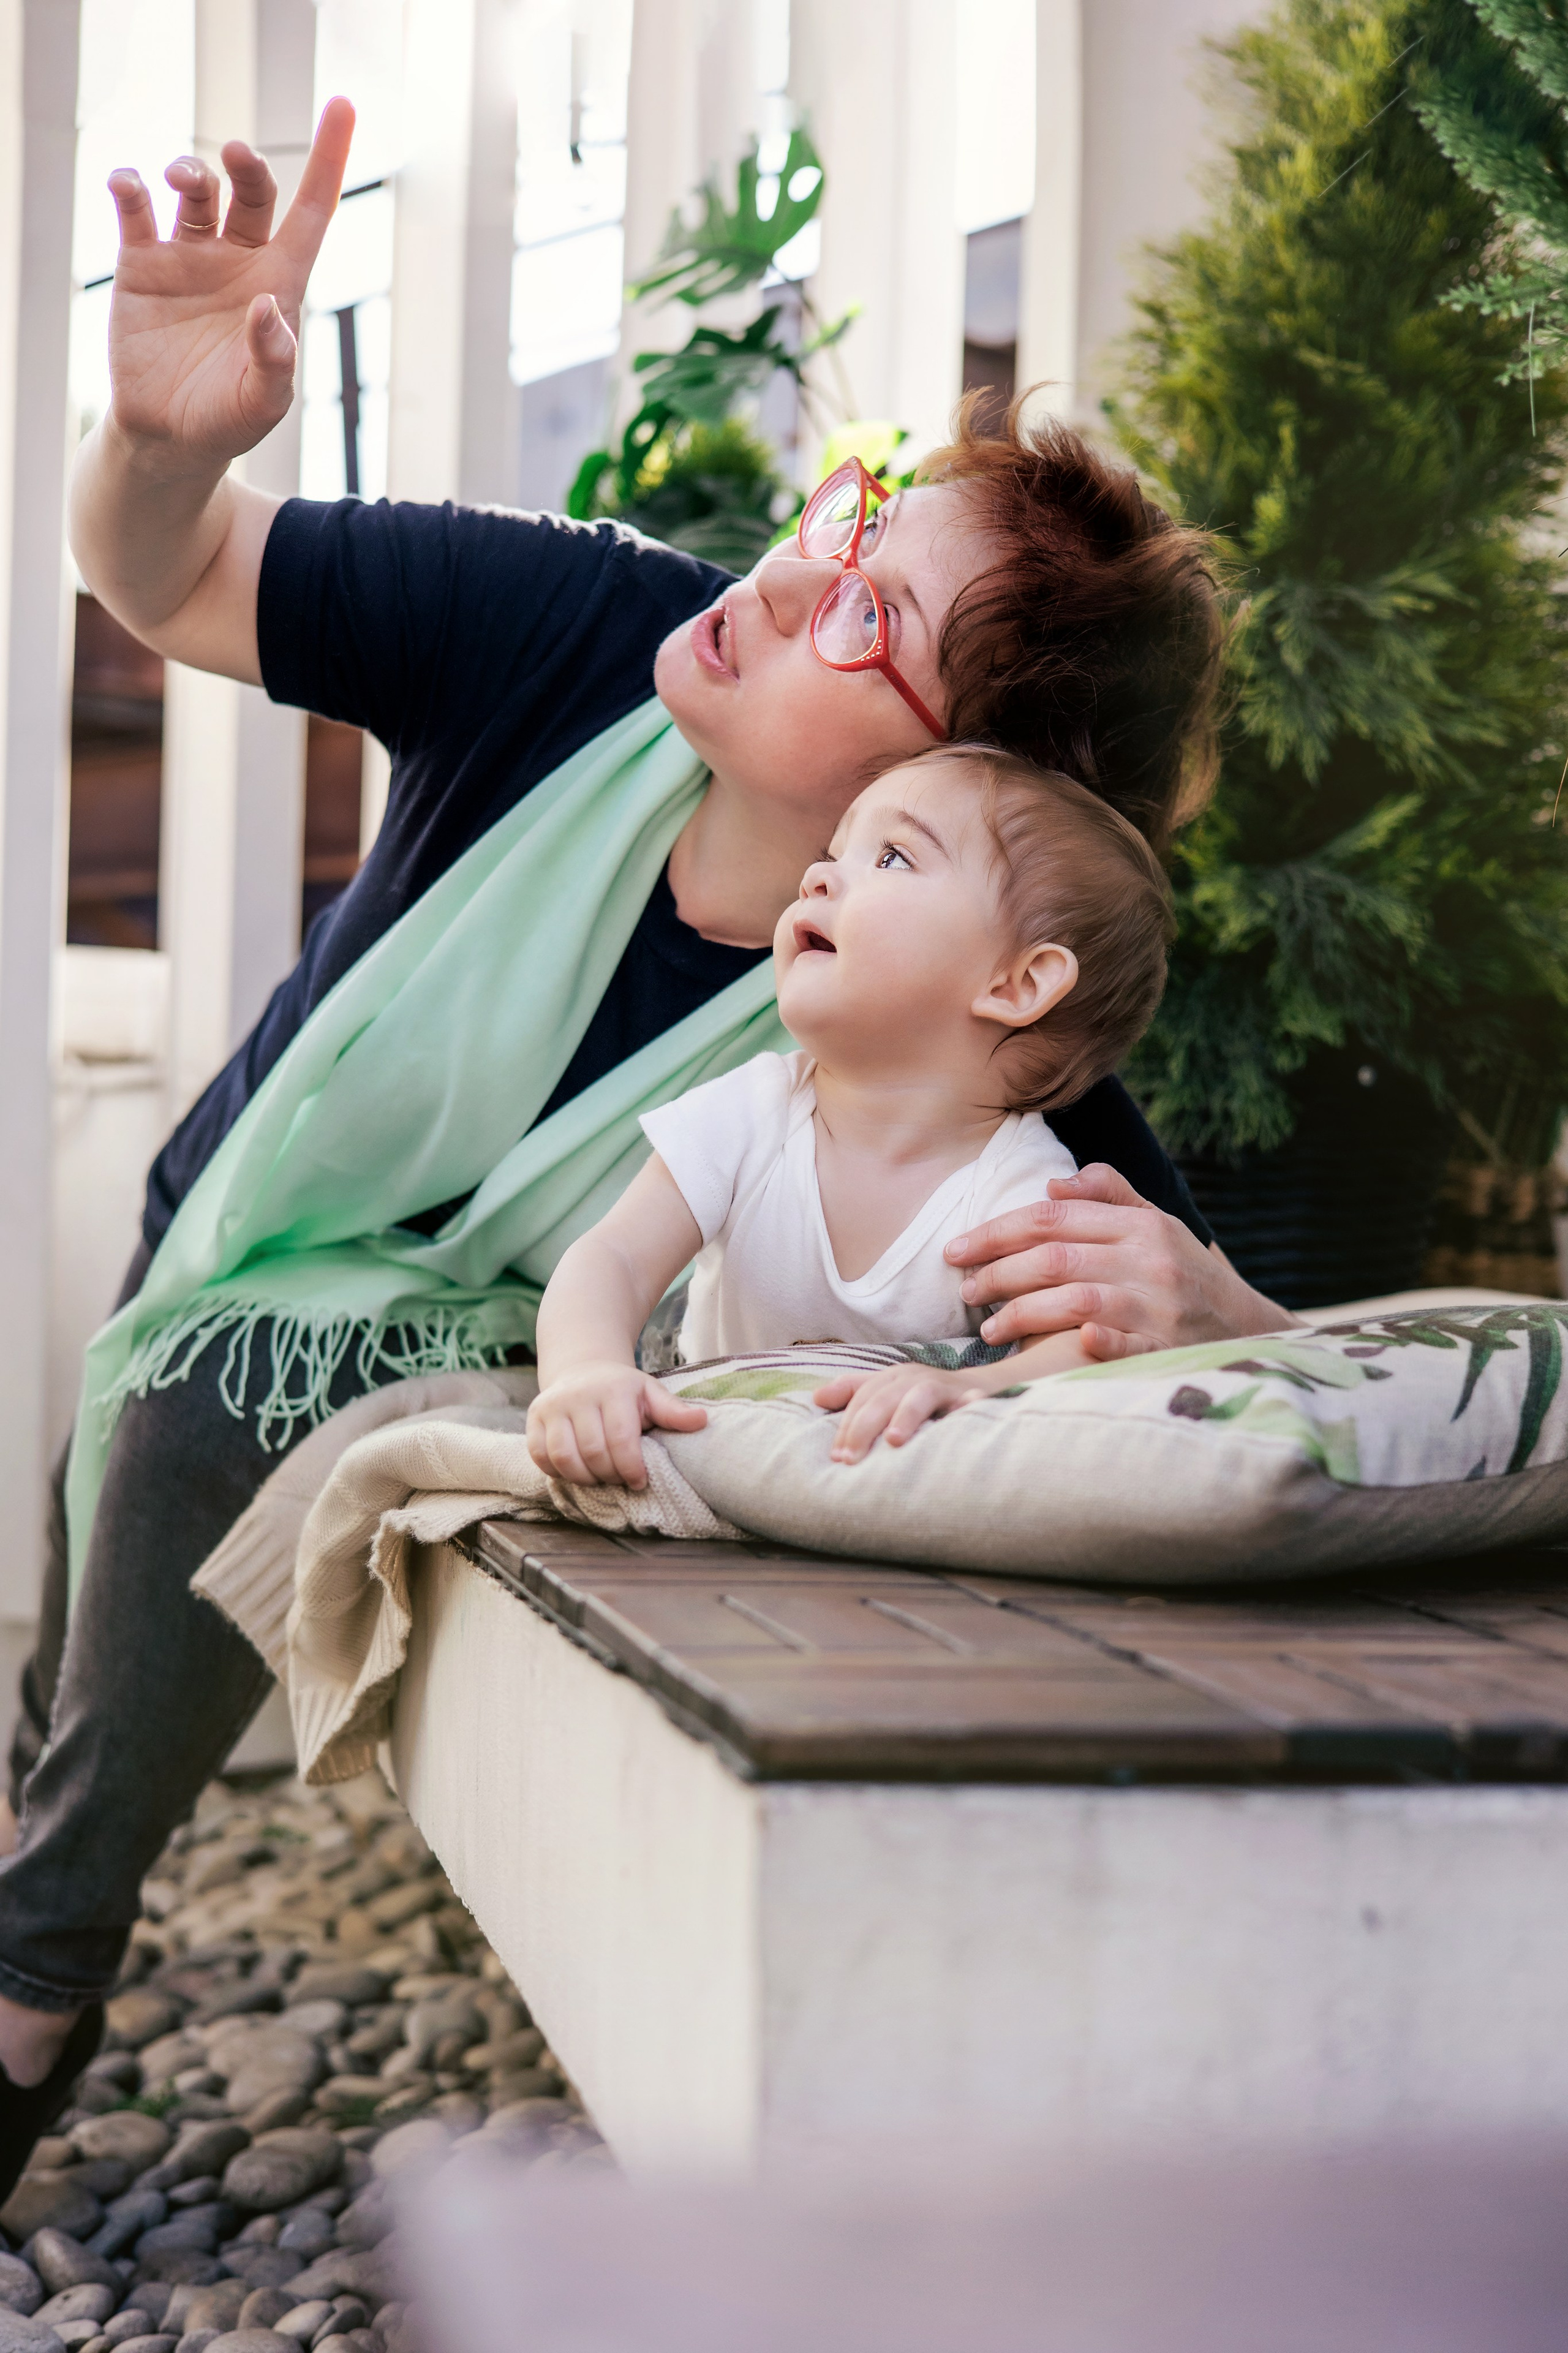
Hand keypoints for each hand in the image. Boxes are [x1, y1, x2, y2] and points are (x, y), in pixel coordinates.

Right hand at [105, 99, 354, 469]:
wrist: (169, 438)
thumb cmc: (228, 420)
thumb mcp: (265, 402)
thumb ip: (275, 359)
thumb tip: (267, 309)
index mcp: (278, 282)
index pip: (311, 211)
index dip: (328, 160)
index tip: (341, 107)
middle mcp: (236, 259)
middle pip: (250, 192)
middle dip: (247, 166)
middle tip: (235, 157)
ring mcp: (187, 257)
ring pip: (196, 192)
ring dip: (191, 173)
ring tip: (183, 182)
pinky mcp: (140, 264)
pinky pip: (136, 211)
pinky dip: (129, 187)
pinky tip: (128, 186)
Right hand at [527, 1363, 707, 1488]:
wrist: (582, 1368)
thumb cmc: (622, 1389)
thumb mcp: (650, 1393)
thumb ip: (673, 1411)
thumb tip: (701, 1421)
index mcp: (613, 1390)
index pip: (621, 1438)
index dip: (631, 1467)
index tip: (639, 1481)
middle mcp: (579, 1396)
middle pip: (593, 1452)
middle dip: (610, 1475)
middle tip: (620, 1479)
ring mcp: (552, 1406)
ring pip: (564, 1457)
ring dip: (584, 1478)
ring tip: (599, 1478)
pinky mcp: (533, 1417)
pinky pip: (540, 1456)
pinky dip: (558, 1472)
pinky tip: (576, 1471)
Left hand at [813, 1363, 981, 1463]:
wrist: (976, 1387)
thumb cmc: (921, 1397)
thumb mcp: (886, 1392)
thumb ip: (852, 1392)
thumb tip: (816, 1397)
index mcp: (891, 1379)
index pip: (861, 1399)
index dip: (846, 1427)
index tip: (837, 1457)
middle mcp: (914, 1378)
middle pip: (883, 1397)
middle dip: (864, 1427)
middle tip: (851, 1459)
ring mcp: (943, 1386)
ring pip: (920, 1395)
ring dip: (906, 1415)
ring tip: (894, 1440)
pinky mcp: (972, 1396)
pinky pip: (971, 1400)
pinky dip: (968, 1405)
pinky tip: (963, 1414)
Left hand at [944, 1163, 1296, 1359]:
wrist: (1248, 1326)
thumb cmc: (1185, 1273)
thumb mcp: (1158, 1223)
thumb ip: (1109, 1196)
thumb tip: (1053, 1185)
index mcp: (1140, 1225)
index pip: (1053, 1219)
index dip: (998, 1232)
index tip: (957, 1249)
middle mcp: (1149, 1261)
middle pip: (1056, 1258)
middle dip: (999, 1273)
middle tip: (965, 1289)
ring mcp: (1159, 1307)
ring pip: (1077, 1300)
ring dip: (1023, 1314)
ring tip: (988, 1328)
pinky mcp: (1166, 1348)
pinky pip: (1127, 1343)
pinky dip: (1098, 1339)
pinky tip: (1068, 1340)